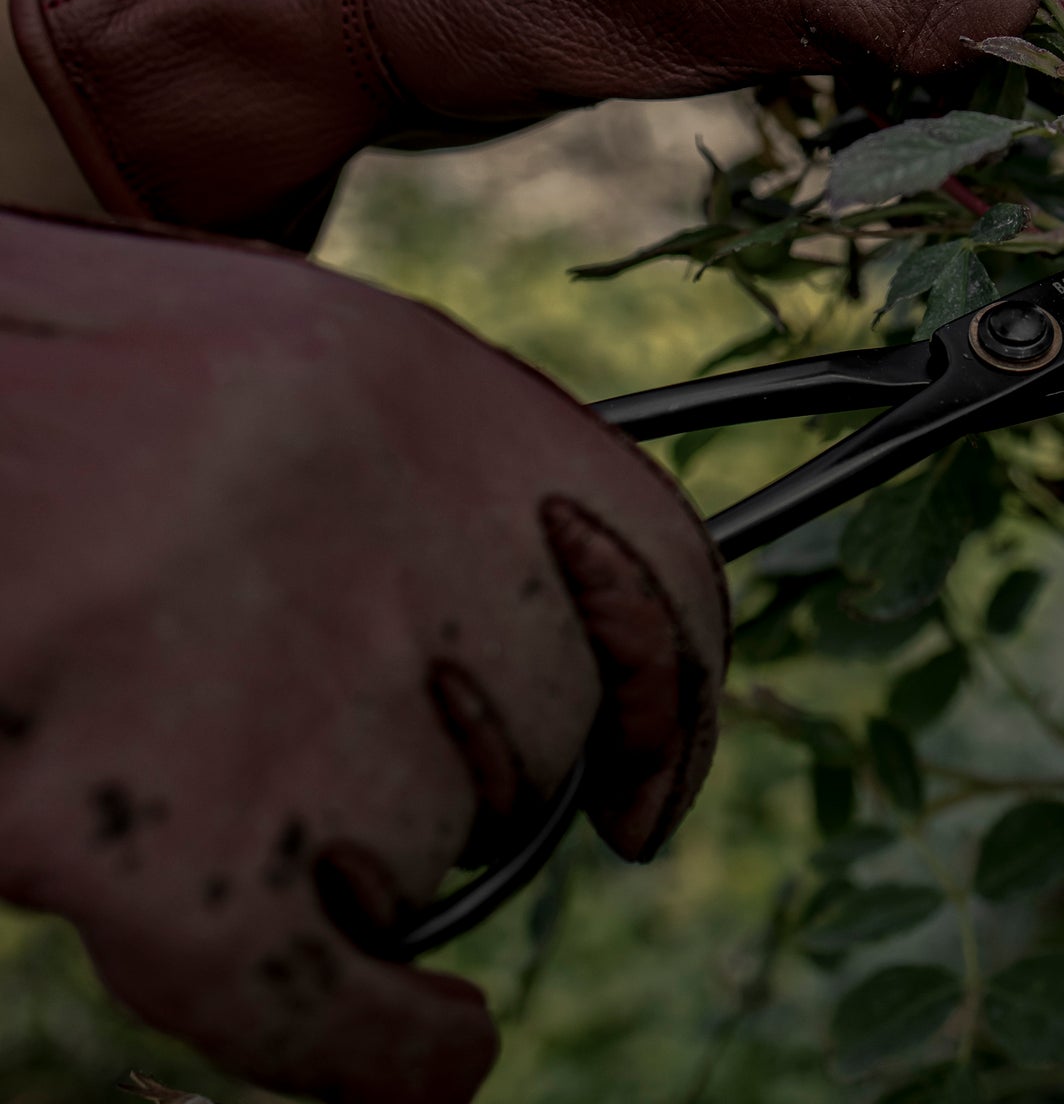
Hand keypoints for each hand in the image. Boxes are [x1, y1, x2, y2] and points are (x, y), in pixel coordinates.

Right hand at [0, 208, 724, 1103]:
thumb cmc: (64, 378)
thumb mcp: (280, 352)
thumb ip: (425, 465)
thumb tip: (560, 592)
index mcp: (425, 391)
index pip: (661, 574)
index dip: (675, 691)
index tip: (648, 776)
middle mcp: (389, 533)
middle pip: (550, 729)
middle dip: (478, 756)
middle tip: (336, 717)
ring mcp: (289, 697)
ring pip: (434, 852)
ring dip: (357, 844)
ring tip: (206, 750)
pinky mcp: (157, 844)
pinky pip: (325, 1001)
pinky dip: (378, 1048)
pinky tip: (429, 1049)